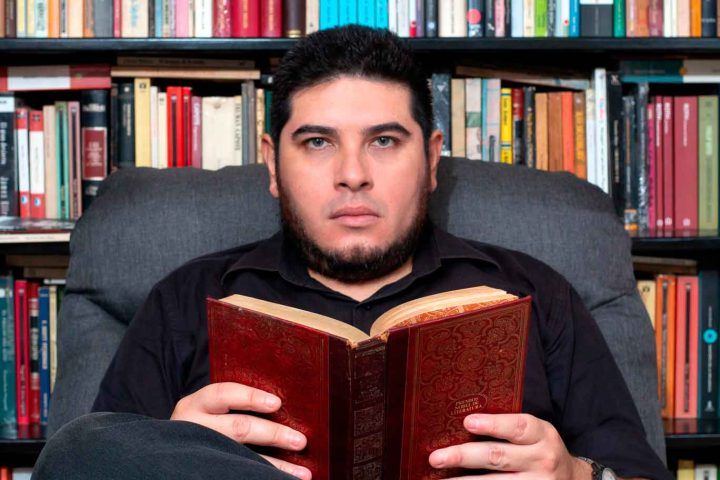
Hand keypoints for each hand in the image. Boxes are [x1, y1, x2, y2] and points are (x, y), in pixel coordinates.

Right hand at [171, 382, 311, 479]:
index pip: (224, 394)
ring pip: (241, 458)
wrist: (168, 455)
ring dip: (276, 465)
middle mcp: (194, 427)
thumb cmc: (201, 424)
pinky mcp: (204, 471)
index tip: (277, 403)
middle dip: (274, 434)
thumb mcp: (207, 409)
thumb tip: (281, 404)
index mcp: (195, 404)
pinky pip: (236, 473)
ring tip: (303, 472)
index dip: (251, 397)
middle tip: (301, 441)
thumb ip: (233, 404)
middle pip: (239, 428)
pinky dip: (261, 476)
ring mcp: (199, 452)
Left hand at [428, 413, 590, 478]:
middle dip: (464, 457)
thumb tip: (462, 423)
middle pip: (498, 457)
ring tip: (439, 479)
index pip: (517, 427)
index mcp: (542, 435)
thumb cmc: (541, 450)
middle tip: (436, 458)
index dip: (493, 424)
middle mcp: (542, 460)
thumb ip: (508, 429)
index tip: (467, 422)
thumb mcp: (535, 434)